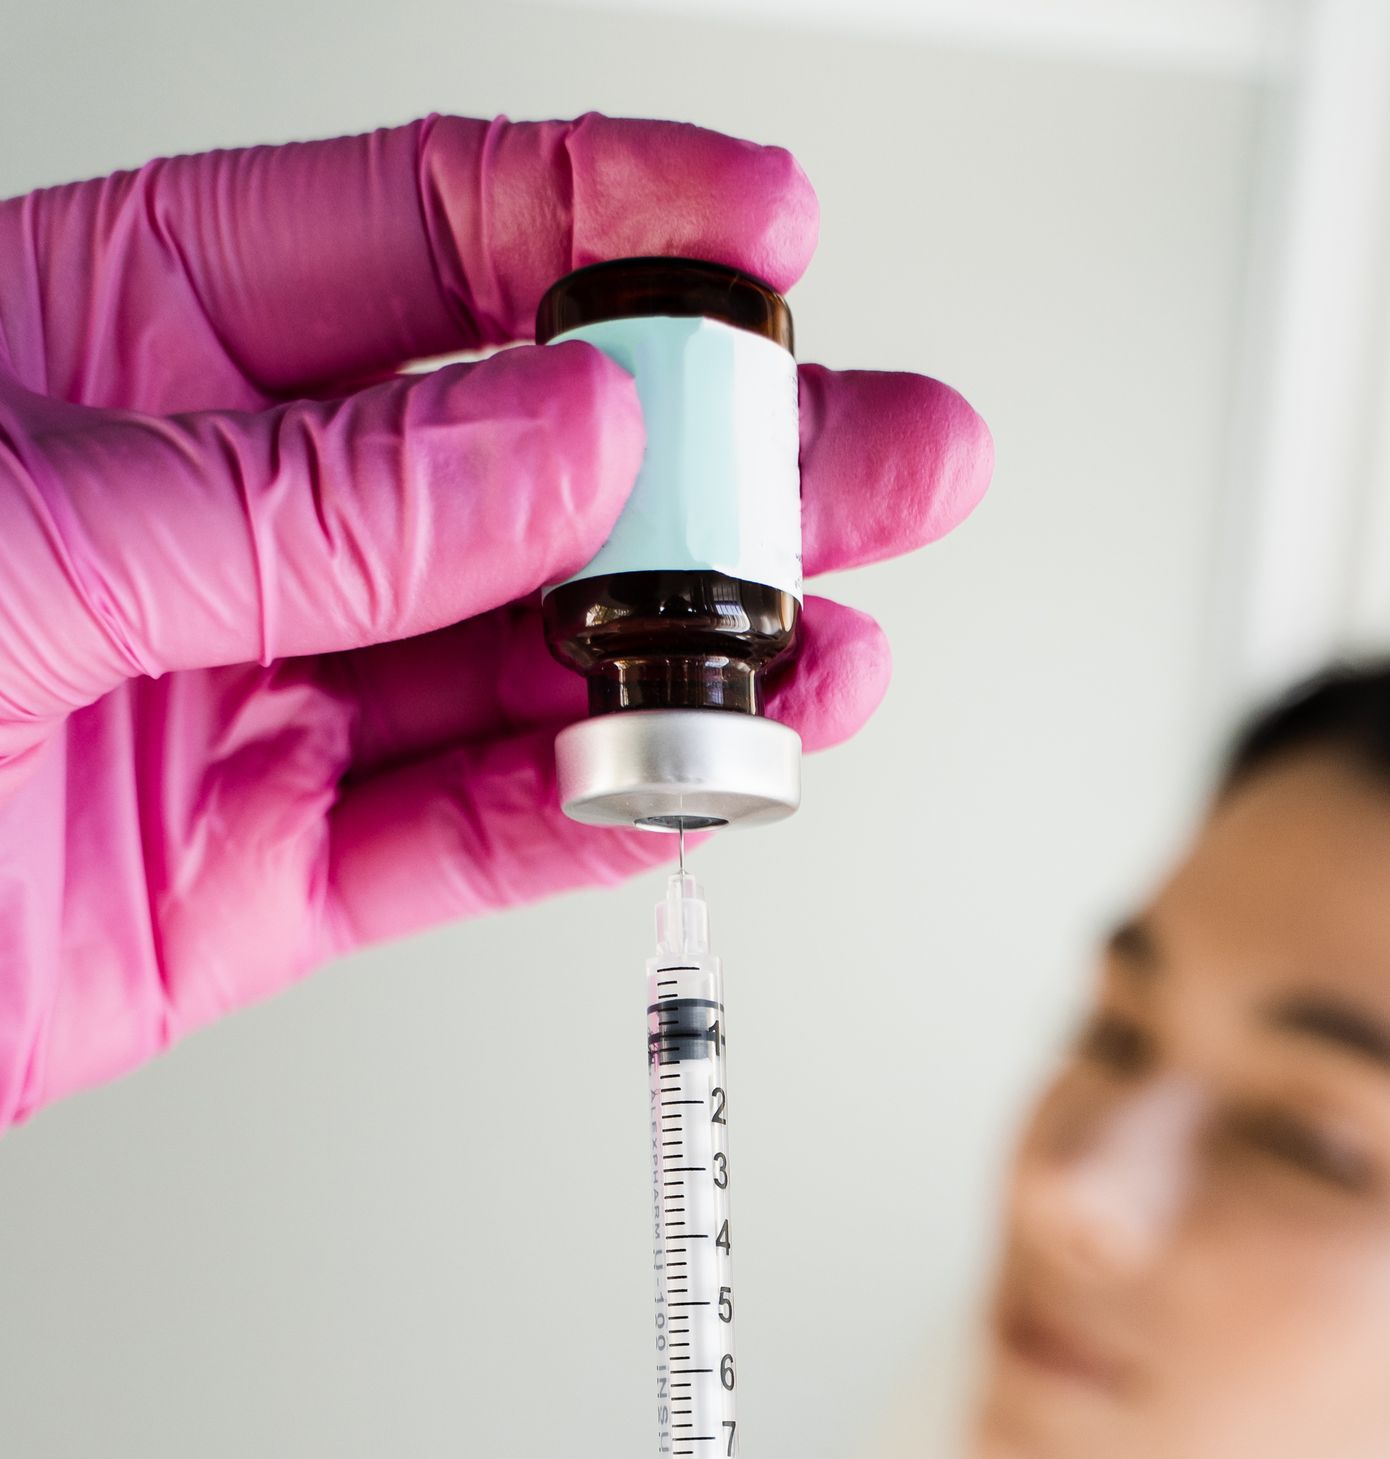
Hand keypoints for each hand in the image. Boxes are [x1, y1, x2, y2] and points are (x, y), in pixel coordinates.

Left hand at [0, 117, 988, 1124]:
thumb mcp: (26, 532)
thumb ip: (309, 501)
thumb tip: (558, 442)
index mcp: (109, 331)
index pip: (407, 234)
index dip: (602, 220)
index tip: (758, 227)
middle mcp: (200, 509)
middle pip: (511, 453)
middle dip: (715, 455)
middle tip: (879, 452)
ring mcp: (239, 700)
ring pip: (520, 658)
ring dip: (696, 652)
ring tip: (843, 635)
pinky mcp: (252, 882)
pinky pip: (464, 836)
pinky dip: (601, 813)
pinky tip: (718, 768)